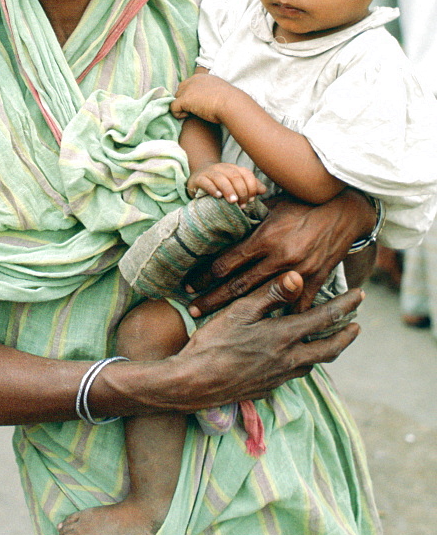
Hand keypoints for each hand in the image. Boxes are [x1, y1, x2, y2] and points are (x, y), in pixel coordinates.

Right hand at [161, 272, 362, 410]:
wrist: (194, 383)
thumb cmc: (213, 342)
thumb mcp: (239, 311)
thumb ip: (269, 294)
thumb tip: (297, 277)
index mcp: (284, 336)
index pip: (324, 318)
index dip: (344, 306)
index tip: (360, 295)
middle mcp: (289, 360)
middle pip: (329, 349)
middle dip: (346, 336)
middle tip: (357, 326)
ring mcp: (279, 377)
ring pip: (313, 364)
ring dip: (326, 350)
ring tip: (329, 340)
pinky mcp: (268, 388)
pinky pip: (295, 374)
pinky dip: (304, 362)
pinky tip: (294, 357)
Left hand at [171, 73, 233, 122]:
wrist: (231, 103)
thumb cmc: (229, 100)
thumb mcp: (219, 90)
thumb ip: (211, 91)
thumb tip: (210, 99)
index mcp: (201, 77)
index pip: (188, 84)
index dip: (190, 95)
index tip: (198, 104)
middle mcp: (192, 80)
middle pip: (180, 90)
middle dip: (184, 100)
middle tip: (194, 109)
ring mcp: (187, 89)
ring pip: (176, 98)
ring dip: (182, 107)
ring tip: (192, 113)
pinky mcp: (184, 99)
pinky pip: (173, 107)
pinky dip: (178, 114)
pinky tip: (188, 116)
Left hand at [184, 190, 374, 317]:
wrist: (344, 212)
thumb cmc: (304, 204)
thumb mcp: (274, 205)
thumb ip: (250, 215)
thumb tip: (224, 213)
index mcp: (265, 238)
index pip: (227, 262)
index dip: (206, 274)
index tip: (190, 283)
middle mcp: (280, 258)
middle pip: (238, 285)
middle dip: (212, 299)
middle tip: (192, 310)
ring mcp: (299, 273)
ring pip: (262, 299)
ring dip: (239, 311)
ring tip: (218, 324)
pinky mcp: (316, 282)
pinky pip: (296, 306)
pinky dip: (281, 317)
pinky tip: (265, 330)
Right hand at [187, 162, 266, 206]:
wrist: (198, 176)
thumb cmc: (221, 183)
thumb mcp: (236, 183)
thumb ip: (250, 186)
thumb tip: (263, 190)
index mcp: (233, 168)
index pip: (246, 173)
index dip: (251, 186)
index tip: (251, 200)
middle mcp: (222, 168)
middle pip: (234, 176)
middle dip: (241, 191)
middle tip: (242, 205)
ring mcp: (209, 172)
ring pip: (220, 178)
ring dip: (228, 190)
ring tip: (233, 201)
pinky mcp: (198, 179)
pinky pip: (205, 182)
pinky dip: (212, 188)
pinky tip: (217, 196)